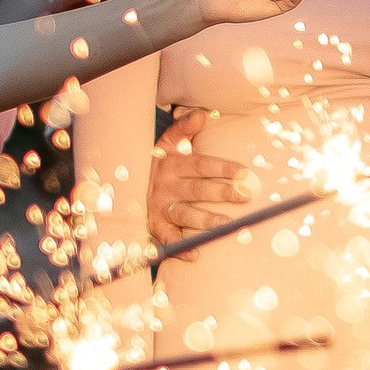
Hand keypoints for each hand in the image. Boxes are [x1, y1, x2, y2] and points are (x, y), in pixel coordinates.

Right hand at [147, 110, 250, 249]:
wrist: (123, 184)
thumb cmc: (156, 163)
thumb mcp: (167, 143)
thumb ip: (185, 129)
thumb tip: (204, 114)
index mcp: (170, 165)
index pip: (199, 165)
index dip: (221, 167)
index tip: (244, 172)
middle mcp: (164, 187)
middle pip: (196, 190)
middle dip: (221, 192)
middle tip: (246, 195)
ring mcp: (158, 208)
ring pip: (184, 215)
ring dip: (206, 220)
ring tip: (228, 224)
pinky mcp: (153, 227)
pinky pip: (166, 239)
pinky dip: (179, 248)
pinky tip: (196, 254)